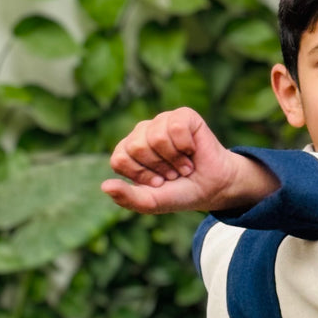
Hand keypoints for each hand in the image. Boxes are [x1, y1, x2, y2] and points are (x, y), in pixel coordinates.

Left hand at [100, 107, 277, 214]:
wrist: (213, 187)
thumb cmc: (180, 192)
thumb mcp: (151, 202)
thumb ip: (127, 198)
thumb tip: (104, 186)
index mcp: (128, 151)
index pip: (120, 159)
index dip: (141, 175)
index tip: (158, 183)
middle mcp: (142, 133)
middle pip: (136, 147)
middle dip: (159, 167)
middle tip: (173, 173)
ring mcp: (162, 121)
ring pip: (156, 137)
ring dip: (174, 159)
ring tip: (183, 165)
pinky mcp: (183, 115)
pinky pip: (176, 127)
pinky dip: (186, 146)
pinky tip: (191, 150)